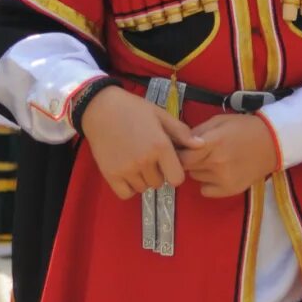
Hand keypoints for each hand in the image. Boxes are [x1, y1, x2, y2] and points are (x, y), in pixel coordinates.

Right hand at [77, 86, 202, 199]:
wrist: (100, 108)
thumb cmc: (133, 109)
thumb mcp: (160, 115)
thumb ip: (181, 132)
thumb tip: (201, 145)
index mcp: (160, 146)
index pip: (177, 178)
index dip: (175, 172)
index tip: (168, 163)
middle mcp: (145, 161)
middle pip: (159, 183)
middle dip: (157, 173)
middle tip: (148, 157)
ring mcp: (127, 169)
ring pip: (143, 188)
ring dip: (143, 179)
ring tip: (135, 161)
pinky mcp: (111, 175)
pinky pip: (126, 194)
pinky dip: (128, 187)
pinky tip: (127, 172)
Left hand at [178, 113, 280, 198]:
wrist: (272, 143)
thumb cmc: (244, 127)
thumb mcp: (219, 121)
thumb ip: (197, 132)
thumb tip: (178, 142)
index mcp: (213, 143)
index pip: (182, 156)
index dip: (177, 152)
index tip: (179, 148)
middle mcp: (217, 163)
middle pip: (186, 167)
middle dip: (188, 159)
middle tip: (197, 152)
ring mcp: (224, 179)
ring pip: (195, 177)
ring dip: (198, 169)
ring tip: (212, 160)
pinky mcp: (230, 190)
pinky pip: (205, 191)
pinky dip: (207, 183)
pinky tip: (217, 173)